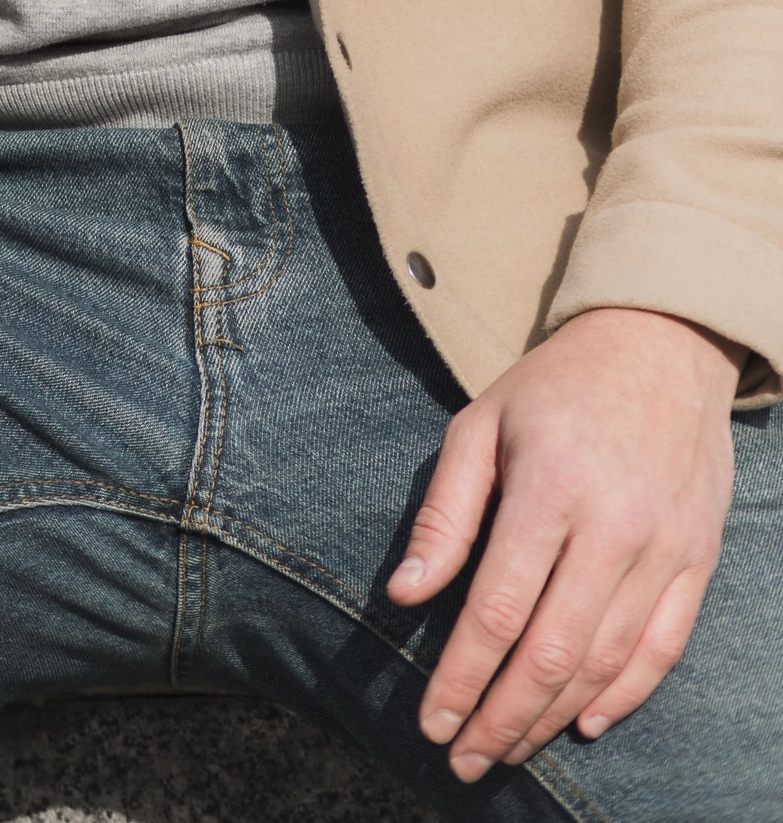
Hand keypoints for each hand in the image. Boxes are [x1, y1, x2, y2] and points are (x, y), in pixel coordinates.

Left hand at [390, 306, 738, 781]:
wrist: (660, 346)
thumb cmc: (554, 386)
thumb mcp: (479, 425)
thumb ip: (444, 512)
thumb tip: (404, 594)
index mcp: (549, 490)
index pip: (496, 611)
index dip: (460, 678)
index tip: (429, 720)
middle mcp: (613, 529)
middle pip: (551, 653)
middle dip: (500, 717)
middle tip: (462, 758)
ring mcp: (664, 550)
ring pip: (606, 663)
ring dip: (552, 717)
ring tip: (508, 747)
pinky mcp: (699, 561)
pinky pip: (663, 649)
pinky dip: (625, 695)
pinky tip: (585, 722)